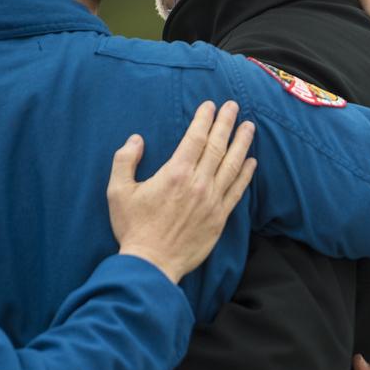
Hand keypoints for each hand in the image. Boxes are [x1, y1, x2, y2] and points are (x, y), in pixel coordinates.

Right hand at [109, 101, 256, 283]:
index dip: (204, 119)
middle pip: (217, 147)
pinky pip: (237, 191)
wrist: (151, 264)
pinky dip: (245, 175)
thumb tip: (136, 140)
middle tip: (234, 106)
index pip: (195, 138)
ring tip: (249, 127)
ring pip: (232, 166)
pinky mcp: (219, 218)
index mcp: (174, 174)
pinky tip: (252, 162)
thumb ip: (125, 161)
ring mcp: (212, 201)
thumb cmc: (133, 228)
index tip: (210, 106)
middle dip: (226, 123)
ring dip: (242, 144)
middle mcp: (197, 184)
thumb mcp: (117, 191)